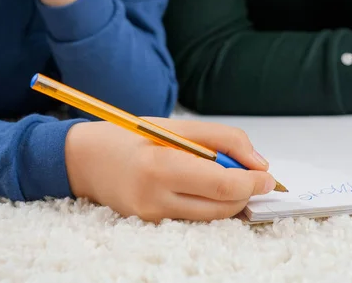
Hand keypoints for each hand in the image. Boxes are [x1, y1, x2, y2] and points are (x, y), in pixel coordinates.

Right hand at [64, 118, 274, 221]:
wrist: (84, 160)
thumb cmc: (130, 137)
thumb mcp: (177, 126)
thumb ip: (222, 139)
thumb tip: (259, 163)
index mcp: (160, 167)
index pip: (222, 185)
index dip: (252, 182)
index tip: (267, 175)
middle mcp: (155, 199)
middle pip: (222, 207)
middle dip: (246, 192)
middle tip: (253, 176)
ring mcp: (152, 217)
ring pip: (212, 217)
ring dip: (231, 199)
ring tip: (229, 177)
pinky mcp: (152, 225)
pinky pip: (195, 218)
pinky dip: (211, 204)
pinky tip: (207, 188)